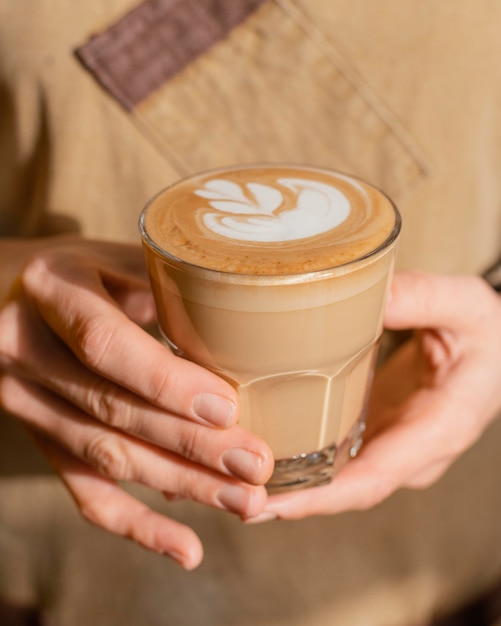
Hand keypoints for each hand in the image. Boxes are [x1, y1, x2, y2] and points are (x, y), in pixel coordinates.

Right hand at [0, 236, 272, 567]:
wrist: (17, 291)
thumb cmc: (89, 269)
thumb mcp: (122, 257)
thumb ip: (173, 290)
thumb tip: (250, 338)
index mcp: (54, 289)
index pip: (105, 345)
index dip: (164, 382)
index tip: (226, 409)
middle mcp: (26, 349)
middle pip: (112, 411)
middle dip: (189, 446)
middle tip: (255, 467)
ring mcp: (26, 401)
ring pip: (106, 456)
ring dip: (179, 485)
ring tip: (243, 502)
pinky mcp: (40, 438)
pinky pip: (83, 490)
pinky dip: (137, 524)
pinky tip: (187, 547)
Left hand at [252, 271, 500, 520]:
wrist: (495, 349)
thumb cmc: (485, 331)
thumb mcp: (461, 305)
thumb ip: (418, 297)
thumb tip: (361, 292)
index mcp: (437, 429)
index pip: (374, 479)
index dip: (320, 497)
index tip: (271, 504)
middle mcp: (411, 453)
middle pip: (343, 490)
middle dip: (287, 499)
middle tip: (227, 493)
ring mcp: (392, 447)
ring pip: (334, 479)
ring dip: (284, 486)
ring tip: (228, 480)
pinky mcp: (376, 432)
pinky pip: (334, 456)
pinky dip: (295, 461)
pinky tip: (254, 449)